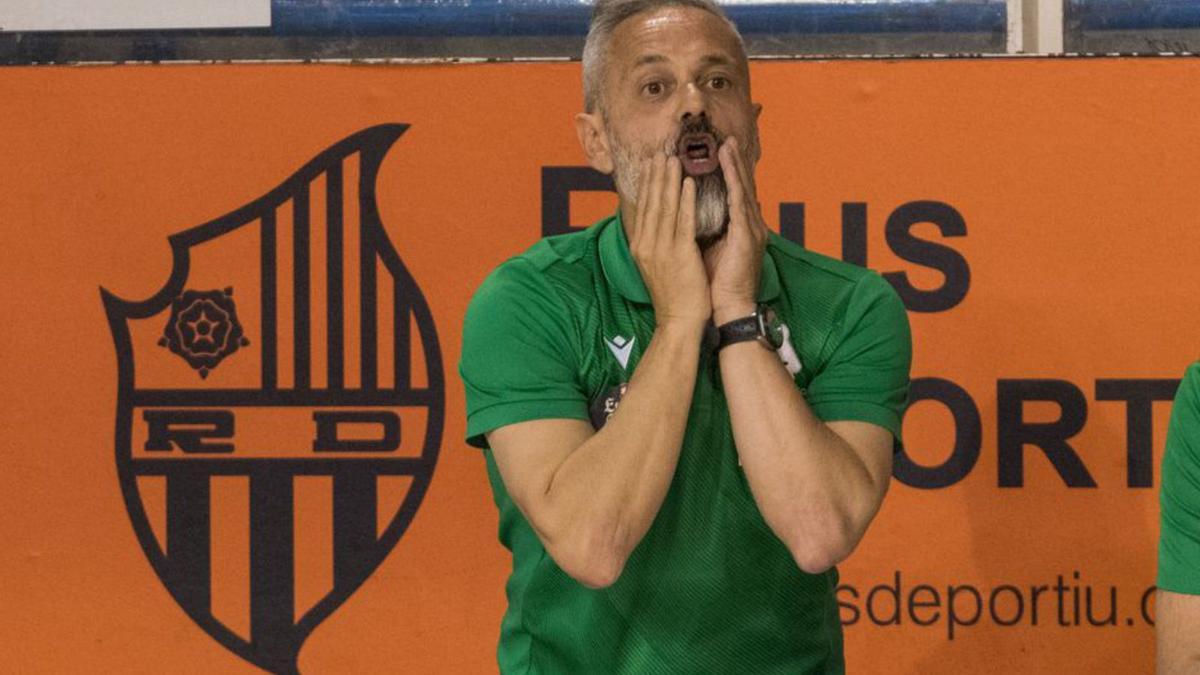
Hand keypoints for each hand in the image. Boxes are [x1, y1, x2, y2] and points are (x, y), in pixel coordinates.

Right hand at [630, 153, 710, 328]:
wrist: (679, 321)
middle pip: (650, 203)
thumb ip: (655, 243)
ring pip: (665, 207)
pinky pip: (683, 221)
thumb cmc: (673, 296)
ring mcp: (661, 249)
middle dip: (655, 175)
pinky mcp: (679, 254)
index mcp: (640, 246)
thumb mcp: (656, 266)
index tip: (649, 164)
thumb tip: (656, 225)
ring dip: (669, 180)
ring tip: (674, 159)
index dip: (646, 184)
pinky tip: (689, 183)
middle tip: (660, 152)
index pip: (642, 208)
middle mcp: (646, 244)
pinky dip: (686, 200)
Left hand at [706, 137, 767, 324]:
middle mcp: (751, 225)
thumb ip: (706, 230)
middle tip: (725, 138)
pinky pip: (738, 201)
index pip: (735, 193)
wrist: (728, 308)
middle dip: (733, 161)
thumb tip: (692, 215)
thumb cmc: (716, 284)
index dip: (728, 172)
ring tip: (726, 144)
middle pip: (742, 185)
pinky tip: (727, 166)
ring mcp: (751, 229)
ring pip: (742, 188)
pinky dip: (733, 181)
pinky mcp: (747, 235)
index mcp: (742, 228)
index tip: (718, 152)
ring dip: (734, 165)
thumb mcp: (710, 250)